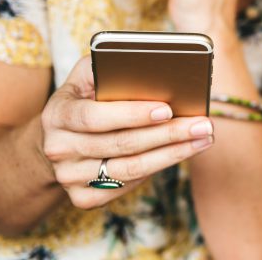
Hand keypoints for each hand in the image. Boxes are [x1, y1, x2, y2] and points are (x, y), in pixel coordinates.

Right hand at [40, 57, 215, 208]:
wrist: (61, 135)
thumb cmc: (87, 96)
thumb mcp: (90, 74)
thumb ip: (112, 65)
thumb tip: (153, 67)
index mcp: (57, 113)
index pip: (95, 116)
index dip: (132, 114)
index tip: (167, 109)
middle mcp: (58, 148)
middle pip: (120, 144)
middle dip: (168, 134)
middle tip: (202, 125)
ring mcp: (68, 176)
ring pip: (129, 169)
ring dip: (172, 154)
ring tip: (203, 139)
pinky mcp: (81, 197)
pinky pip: (125, 187)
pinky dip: (156, 170)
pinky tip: (179, 154)